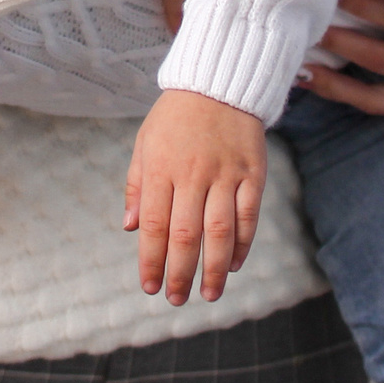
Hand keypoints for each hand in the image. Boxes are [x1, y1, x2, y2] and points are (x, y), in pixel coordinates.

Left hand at [123, 88, 266, 305]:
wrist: (217, 84)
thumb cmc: (174, 118)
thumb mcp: (144, 143)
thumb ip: (137, 186)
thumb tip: (131, 227)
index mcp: (161, 168)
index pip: (154, 225)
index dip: (151, 260)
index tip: (149, 286)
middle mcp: (193, 175)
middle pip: (186, 235)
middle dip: (179, 273)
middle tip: (176, 299)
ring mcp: (226, 175)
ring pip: (220, 232)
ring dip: (215, 269)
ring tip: (209, 294)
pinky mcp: (253, 174)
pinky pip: (249, 216)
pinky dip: (243, 244)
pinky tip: (235, 264)